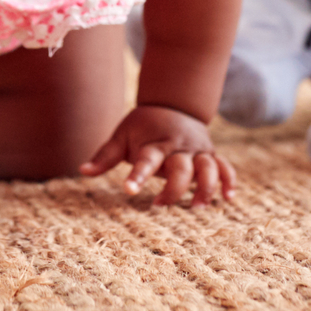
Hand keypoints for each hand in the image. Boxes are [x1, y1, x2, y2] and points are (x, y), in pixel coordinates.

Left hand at [81, 105, 235, 206]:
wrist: (172, 103)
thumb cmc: (142, 126)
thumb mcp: (121, 136)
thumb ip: (105, 155)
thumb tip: (82, 170)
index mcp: (154, 143)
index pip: (145, 160)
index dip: (138, 176)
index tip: (129, 190)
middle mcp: (178, 147)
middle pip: (181, 168)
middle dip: (174, 188)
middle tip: (159, 205)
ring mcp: (197, 150)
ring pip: (208, 167)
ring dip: (206, 187)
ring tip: (198, 207)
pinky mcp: (210, 153)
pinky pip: (224, 166)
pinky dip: (229, 181)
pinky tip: (228, 198)